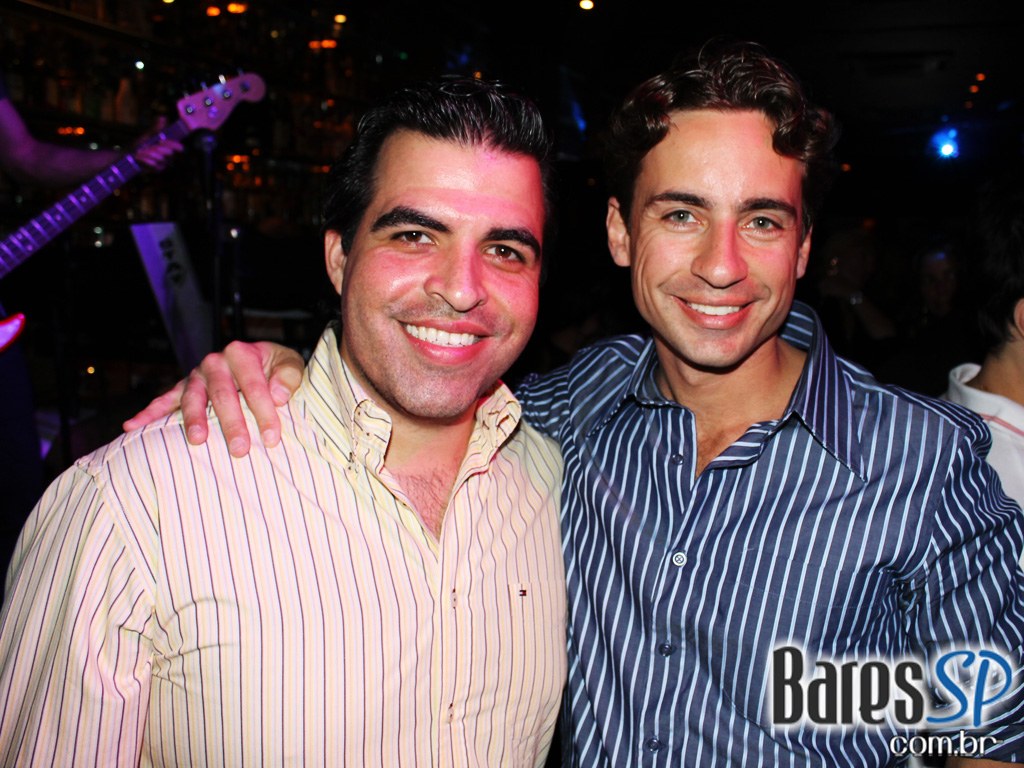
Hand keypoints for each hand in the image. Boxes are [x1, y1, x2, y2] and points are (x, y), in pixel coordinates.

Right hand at [124, 341, 303, 456]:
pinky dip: (149, 413)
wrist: (261, 361)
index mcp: (241, 353)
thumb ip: (288, 377)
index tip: (273, 437)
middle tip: (239, 449)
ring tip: (196, 441)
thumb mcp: (290, 364)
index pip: (253, 385)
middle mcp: (215, 361)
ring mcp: (196, 375)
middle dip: (231, 423)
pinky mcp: (184, 387)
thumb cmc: (276, 369)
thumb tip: (278, 395)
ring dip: (192, 420)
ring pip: (193, 398)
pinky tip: (132, 426)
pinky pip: (165, 400)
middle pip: (221, 394)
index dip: (263, 411)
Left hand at [131, 117, 183, 170]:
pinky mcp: (156, 170)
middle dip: (157, 148)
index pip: (180, 148)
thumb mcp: (148, 135)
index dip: (172, 145)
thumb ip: (156, 128)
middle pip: (170, 153)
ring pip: (160, 159)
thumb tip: (162, 117)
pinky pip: (153, 165)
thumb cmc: (139, 145)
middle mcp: (169, 157)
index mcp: (169, 148)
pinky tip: (138, 157)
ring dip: (148, 154)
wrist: (128, 155)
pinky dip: (144, 159)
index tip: (160, 140)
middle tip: (147, 146)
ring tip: (139, 151)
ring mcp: (163, 164)